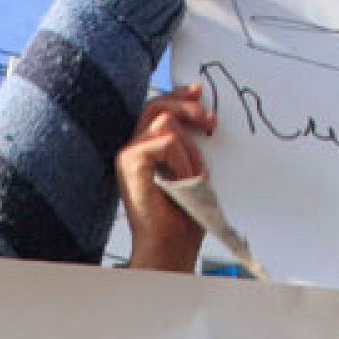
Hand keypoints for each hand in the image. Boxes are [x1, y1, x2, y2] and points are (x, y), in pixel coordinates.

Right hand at [119, 84, 216, 272]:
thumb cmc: (182, 218)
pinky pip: (166, 141)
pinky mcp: (130, 161)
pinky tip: (181, 182)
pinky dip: (182, 161)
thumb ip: (190, 145)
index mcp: (144, 151)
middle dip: (187, 107)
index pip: (156, 110)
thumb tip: (201, 114)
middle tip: (210, 121)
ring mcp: (128, 154)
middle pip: (156, 105)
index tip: (197, 92)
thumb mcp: (192, 172)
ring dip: (189, 151)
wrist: (170, 246)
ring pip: (165, 122)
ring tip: (193, 179)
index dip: (177, 96)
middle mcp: (132, 149)